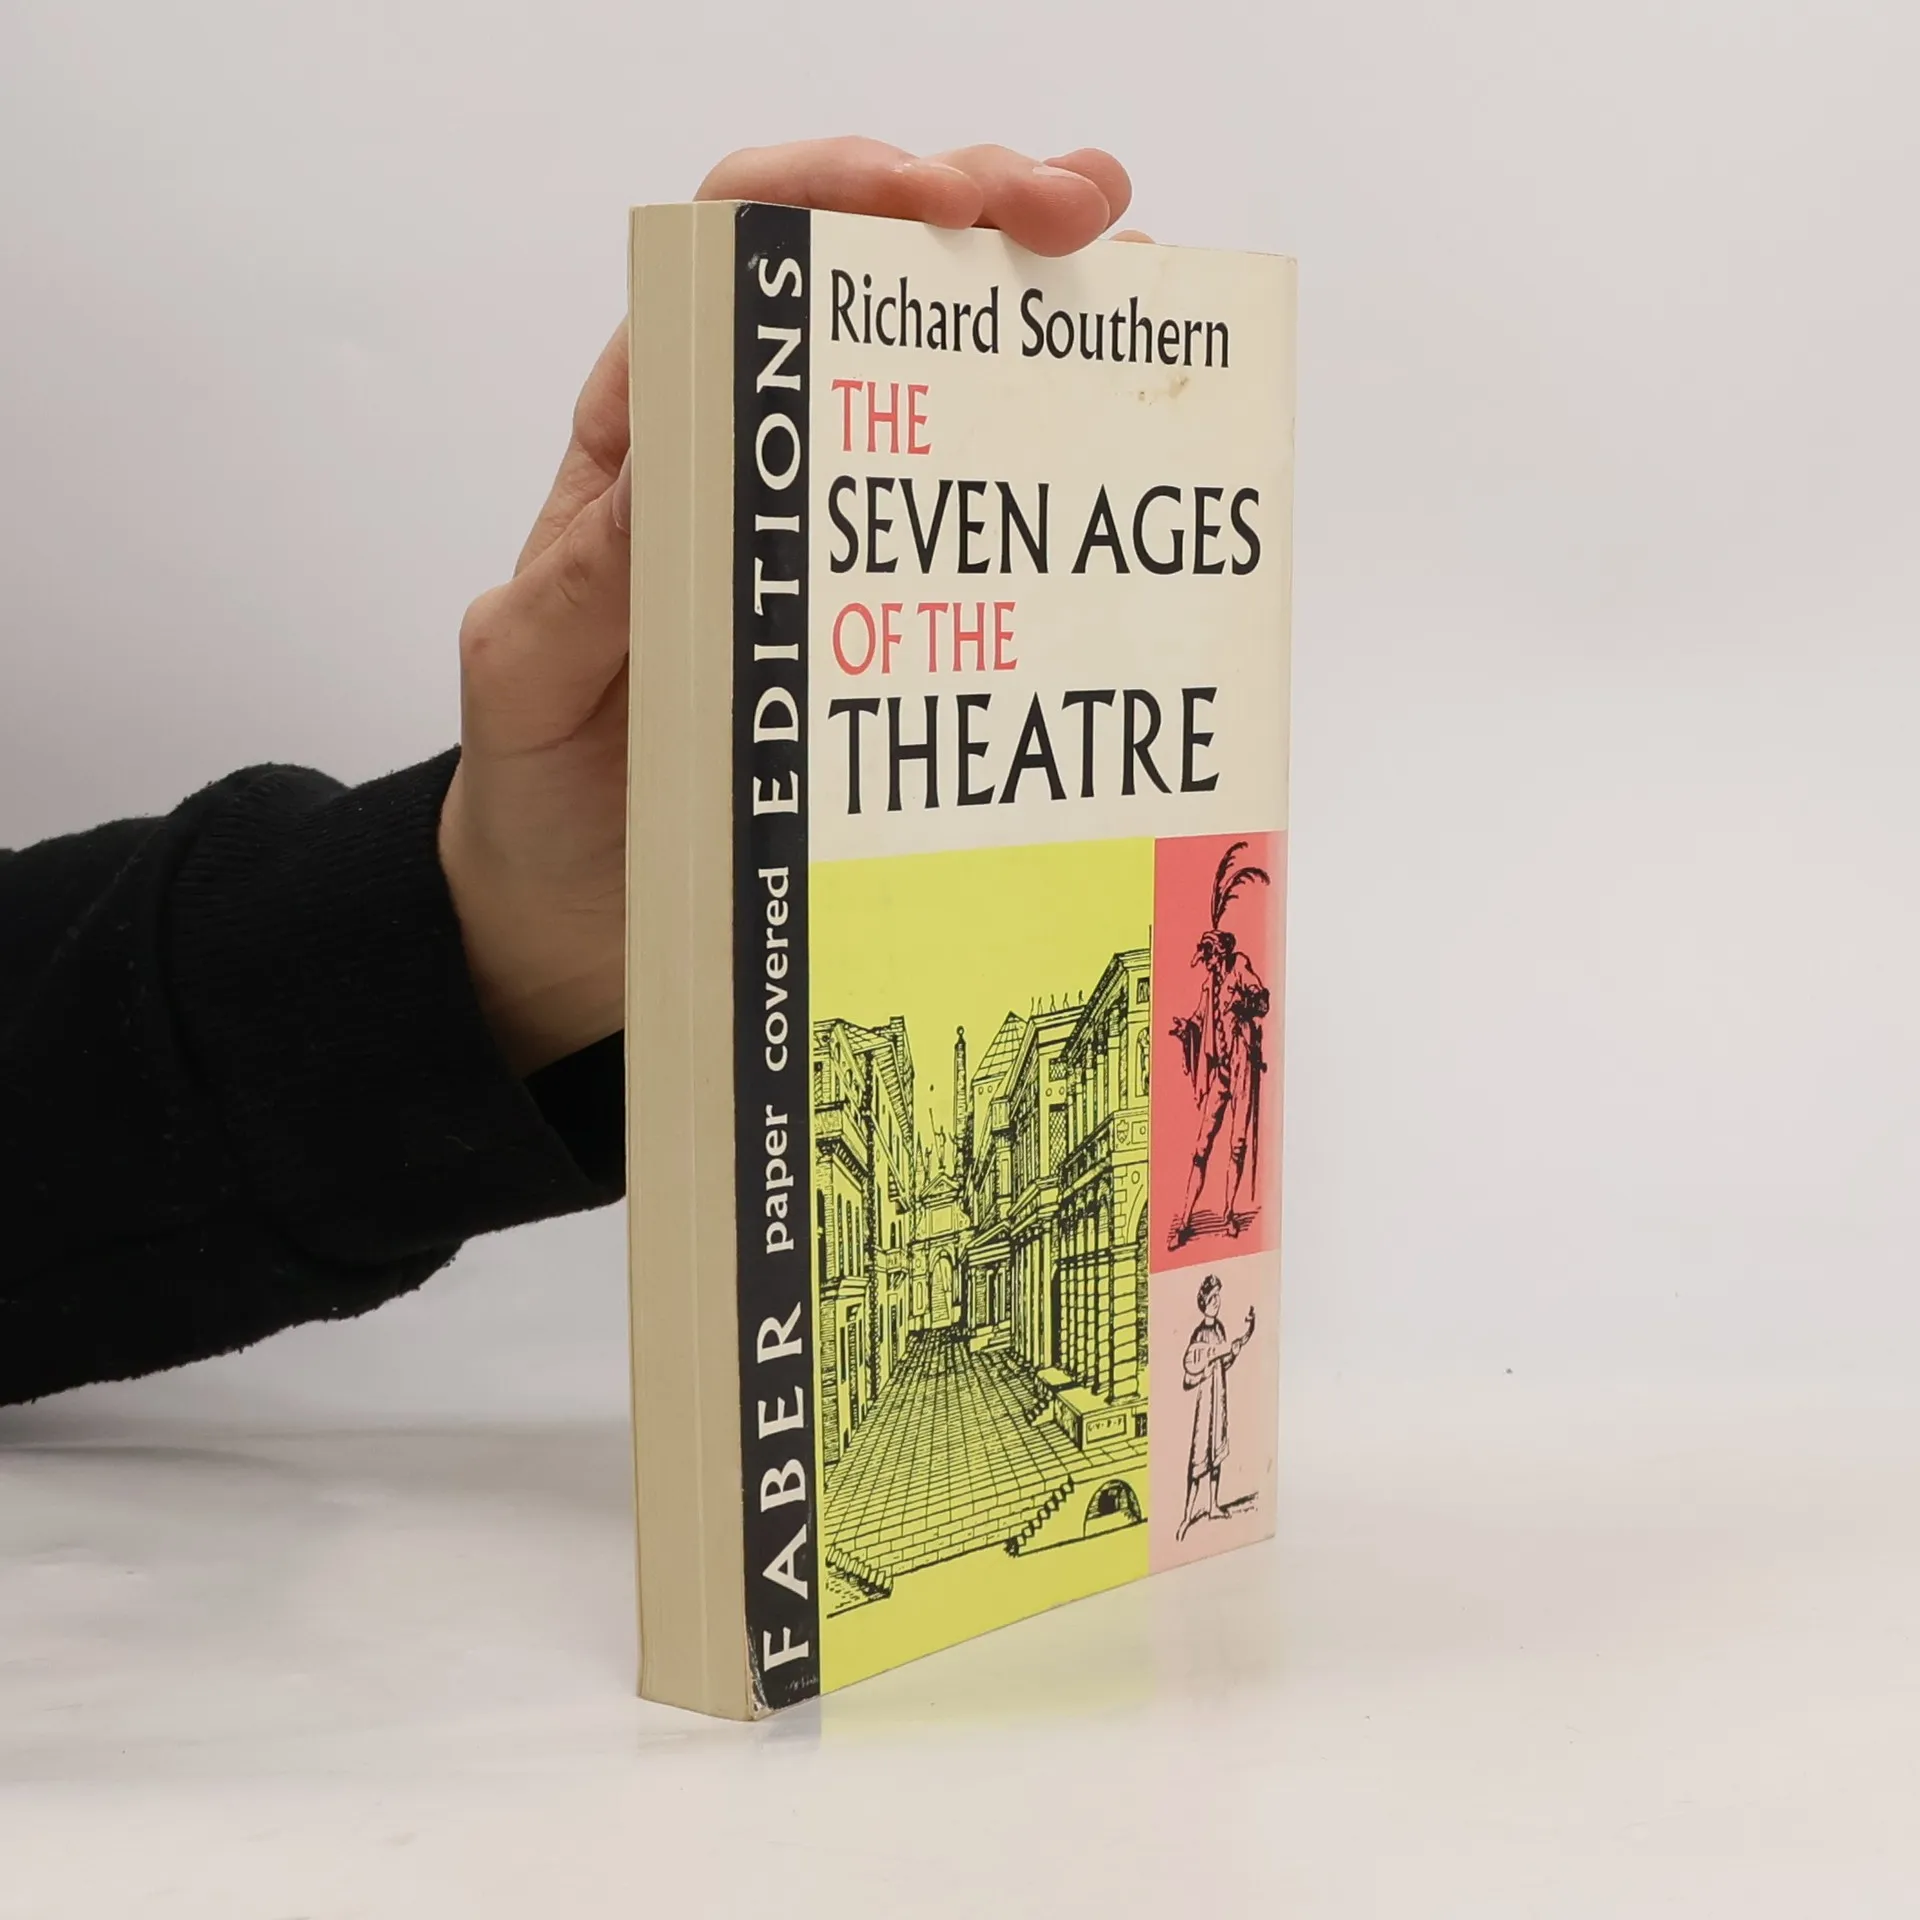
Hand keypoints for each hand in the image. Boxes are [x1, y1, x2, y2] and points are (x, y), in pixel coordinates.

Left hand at [440, 137, 1147, 1074]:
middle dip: (971, 209)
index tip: (930, 196)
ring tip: (1123, 269)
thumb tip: (666, 472)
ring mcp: (829, 538)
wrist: (576, 916)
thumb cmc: (542, 789)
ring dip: (1032, 305)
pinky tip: (1118, 436)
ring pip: (937, 379)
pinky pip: (974, 522)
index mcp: (650, 442)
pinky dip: (1049, 462)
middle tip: (1073, 214)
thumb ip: (581, 585)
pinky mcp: (889, 621)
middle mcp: (750, 462)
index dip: (830, 194)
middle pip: (860, 283)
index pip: (733, 258)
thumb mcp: (529, 683)